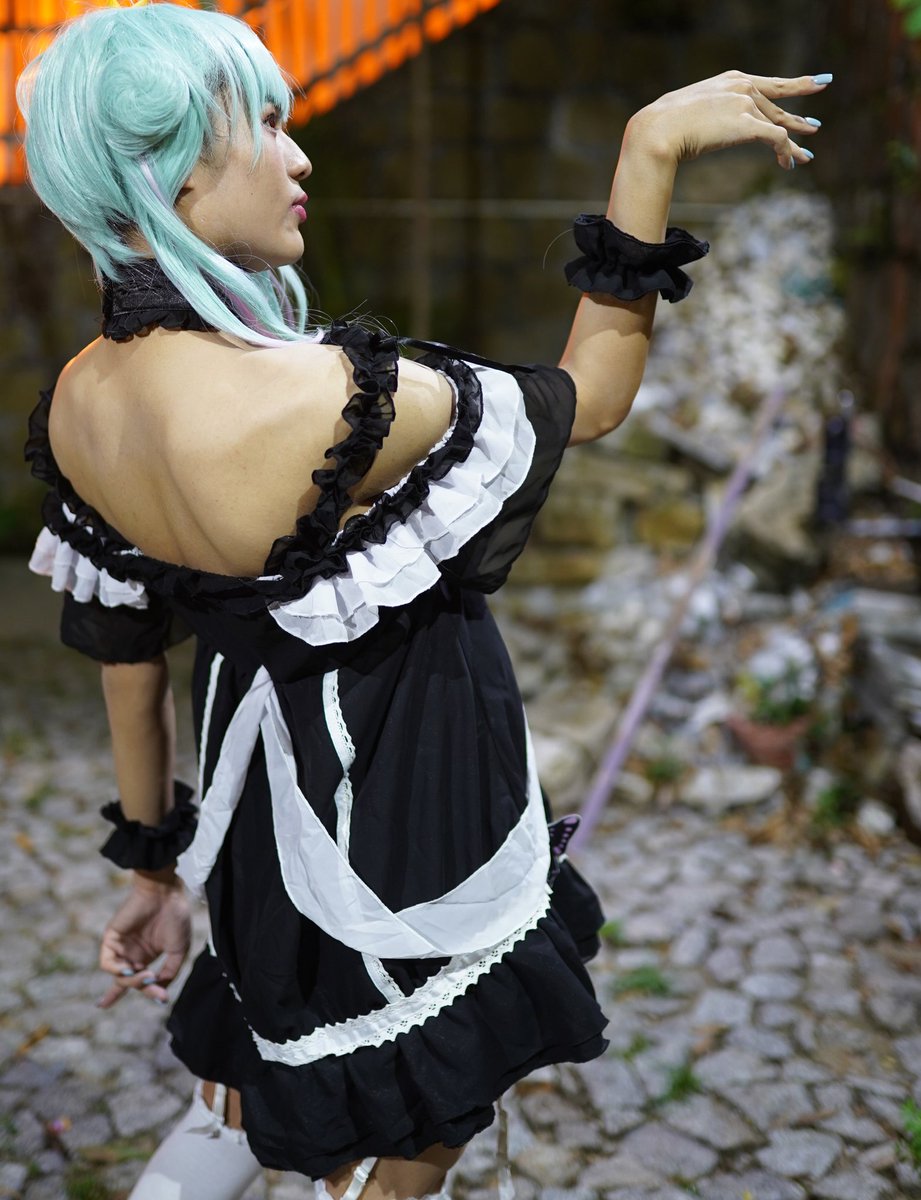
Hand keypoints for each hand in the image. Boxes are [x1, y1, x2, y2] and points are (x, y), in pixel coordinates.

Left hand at [97, 873, 190, 1007]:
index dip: (117, 995)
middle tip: (159, 993)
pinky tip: (129, 969)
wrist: (167, 894)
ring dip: (132, 981)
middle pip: (129, 982)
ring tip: (148, 976)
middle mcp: (130, 954)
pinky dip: (116, 970)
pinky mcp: (111, 938)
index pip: (130, 980)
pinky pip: (107, 962)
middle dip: (143, 989)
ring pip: (118, 975)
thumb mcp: (179, 950)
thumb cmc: (175, 918)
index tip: (102, 1006)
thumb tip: (158, 988)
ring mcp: (121, 947)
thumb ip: (169, 972)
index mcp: (144, 956)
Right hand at [629, 70, 829, 171]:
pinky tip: (787, 165)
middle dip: (799, 118)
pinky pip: (776, 139)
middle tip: (814, 127)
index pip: (768, 84)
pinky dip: (786, 152)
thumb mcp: (692, 113)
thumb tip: (707, 130)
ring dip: (793, 146)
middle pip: (778, 106)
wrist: (660, 129)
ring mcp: (746, 103)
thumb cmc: (666, 126)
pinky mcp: (748, 123)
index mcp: (731, 80)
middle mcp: (743, 87)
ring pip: (780, 126)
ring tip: (805, 158)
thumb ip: (709, 115)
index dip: (794, 86)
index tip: (814, 85)